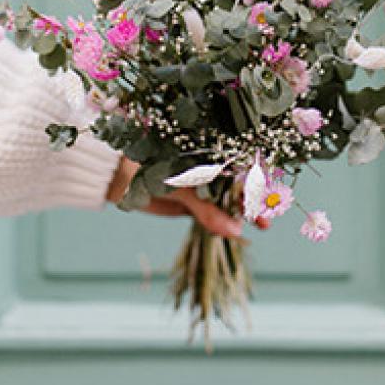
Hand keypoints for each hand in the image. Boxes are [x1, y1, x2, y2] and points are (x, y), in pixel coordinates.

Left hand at [107, 156, 269, 237]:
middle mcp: (205, 169)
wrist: (117, 176)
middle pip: (236, 186)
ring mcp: (198, 186)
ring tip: (261, 225)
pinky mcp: (189, 202)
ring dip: (241, 213)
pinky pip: (211, 213)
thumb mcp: (180, 187)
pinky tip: (236, 229)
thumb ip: (206, 209)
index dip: (253, 184)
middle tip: (267, 220)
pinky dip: (224, 221)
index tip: (267, 198)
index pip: (237, 168)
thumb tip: (235, 230)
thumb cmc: (148, 168)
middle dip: (252, 202)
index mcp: (205, 154)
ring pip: (226, 201)